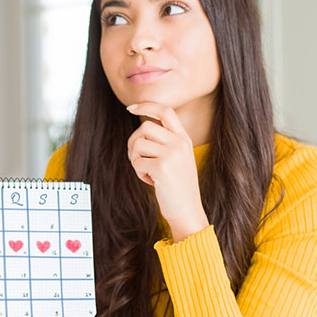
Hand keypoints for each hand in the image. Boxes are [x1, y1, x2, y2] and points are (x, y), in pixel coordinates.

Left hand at [126, 102, 208, 240]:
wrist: (187, 211)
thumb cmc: (177, 186)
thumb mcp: (177, 159)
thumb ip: (165, 142)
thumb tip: (141, 129)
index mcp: (184, 139)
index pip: (166, 111)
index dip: (146, 106)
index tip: (130, 108)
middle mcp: (180, 143)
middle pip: (145, 127)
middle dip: (134, 142)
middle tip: (137, 158)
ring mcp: (172, 154)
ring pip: (138, 144)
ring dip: (135, 159)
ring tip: (146, 171)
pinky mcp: (162, 168)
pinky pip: (137, 162)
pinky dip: (139, 173)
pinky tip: (151, 181)